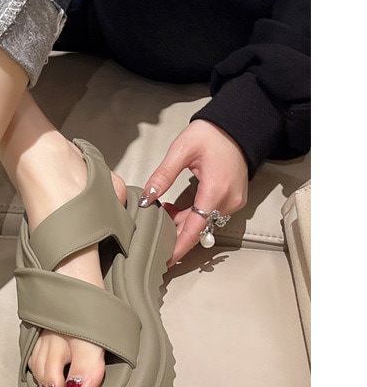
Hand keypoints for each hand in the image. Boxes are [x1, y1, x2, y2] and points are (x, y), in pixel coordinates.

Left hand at [140, 119, 248, 265]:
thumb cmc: (212, 134)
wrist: (238, 126)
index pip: (195, 229)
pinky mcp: (232, 199)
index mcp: (214, 190)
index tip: (167, 260)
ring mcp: (232, 201)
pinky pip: (210, 215)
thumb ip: (163, 175)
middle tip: (153, 227)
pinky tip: (177, 207)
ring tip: (164, 210)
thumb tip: (147, 197)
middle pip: (197, 228)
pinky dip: (193, 215)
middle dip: (174, 231)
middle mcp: (227, 200)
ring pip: (203, 223)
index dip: (180, 247)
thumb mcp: (181, 150)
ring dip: (182, 222)